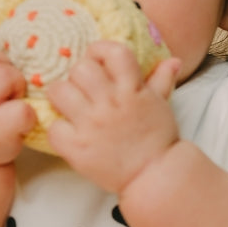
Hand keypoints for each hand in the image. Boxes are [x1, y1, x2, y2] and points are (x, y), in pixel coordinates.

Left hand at [45, 41, 182, 192]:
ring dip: (62, 97)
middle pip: (80, 69)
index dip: (99, 50)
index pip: (112, 52)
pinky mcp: (77, 148)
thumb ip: (162, 80)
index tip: (97, 60)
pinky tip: (69, 134)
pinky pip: (53, 127)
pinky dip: (58, 130)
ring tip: (71, 107)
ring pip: (59, 91)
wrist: (154, 176)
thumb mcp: (161, 106)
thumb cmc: (157, 140)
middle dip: (79, 77)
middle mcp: (110, 104)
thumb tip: (173, 60)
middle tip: (84, 90)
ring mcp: (91, 126)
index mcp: (132, 90)